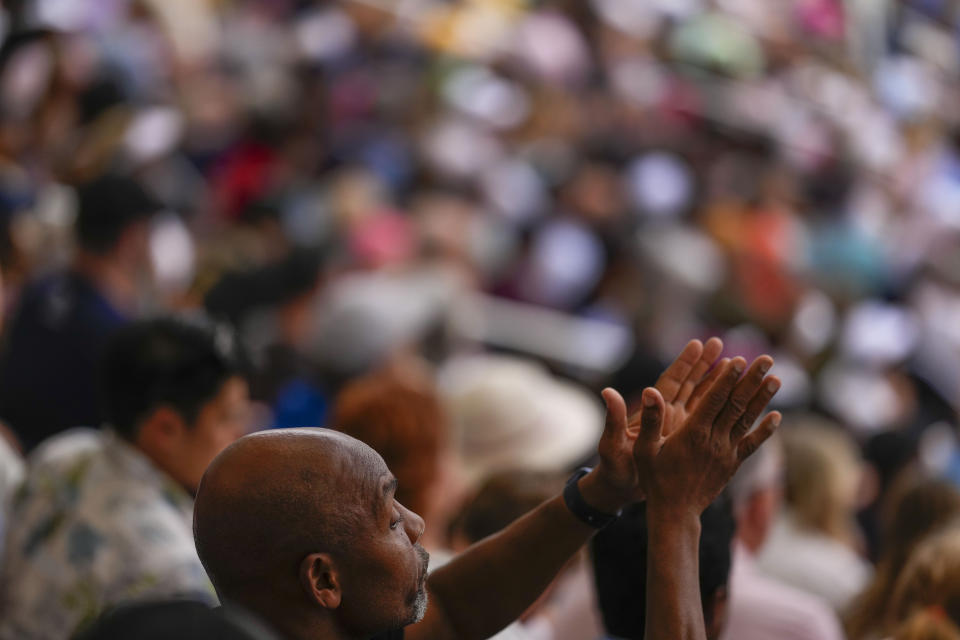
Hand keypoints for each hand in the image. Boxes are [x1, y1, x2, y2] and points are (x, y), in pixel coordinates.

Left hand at [579, 339, 725, 511]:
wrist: (619, 489)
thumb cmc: (614, 467)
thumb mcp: (613, 443)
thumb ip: (615, 418)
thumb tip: (607, 392)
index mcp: (651, 413)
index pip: (671, 382)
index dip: (684, 363)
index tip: (697, 343)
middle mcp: (667, 415)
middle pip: (690, 384)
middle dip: (704, 364)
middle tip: (720, 344)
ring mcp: (677, 427)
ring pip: (703, 400)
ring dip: (718, 383)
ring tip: (737, 367)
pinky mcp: (686, 441)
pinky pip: (709, 422)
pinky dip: (724, 412)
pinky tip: (741, 406)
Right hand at [636, 356, 780, 516]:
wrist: (675, 512)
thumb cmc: (655, 478)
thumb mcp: (644, 448)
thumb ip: (649, 419)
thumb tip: (650, 391)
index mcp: (692, 434)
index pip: (714, 400)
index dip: (727, 379)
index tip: (738, 359)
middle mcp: (714, 441)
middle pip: (736, 405)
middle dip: (752, 380)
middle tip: (767, 360)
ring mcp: (726, 453)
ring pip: (747, 421)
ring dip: (763, 398)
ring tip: (777, 378)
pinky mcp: (732, 464)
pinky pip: (752, 444)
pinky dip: (765, 430)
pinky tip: (777, 417)